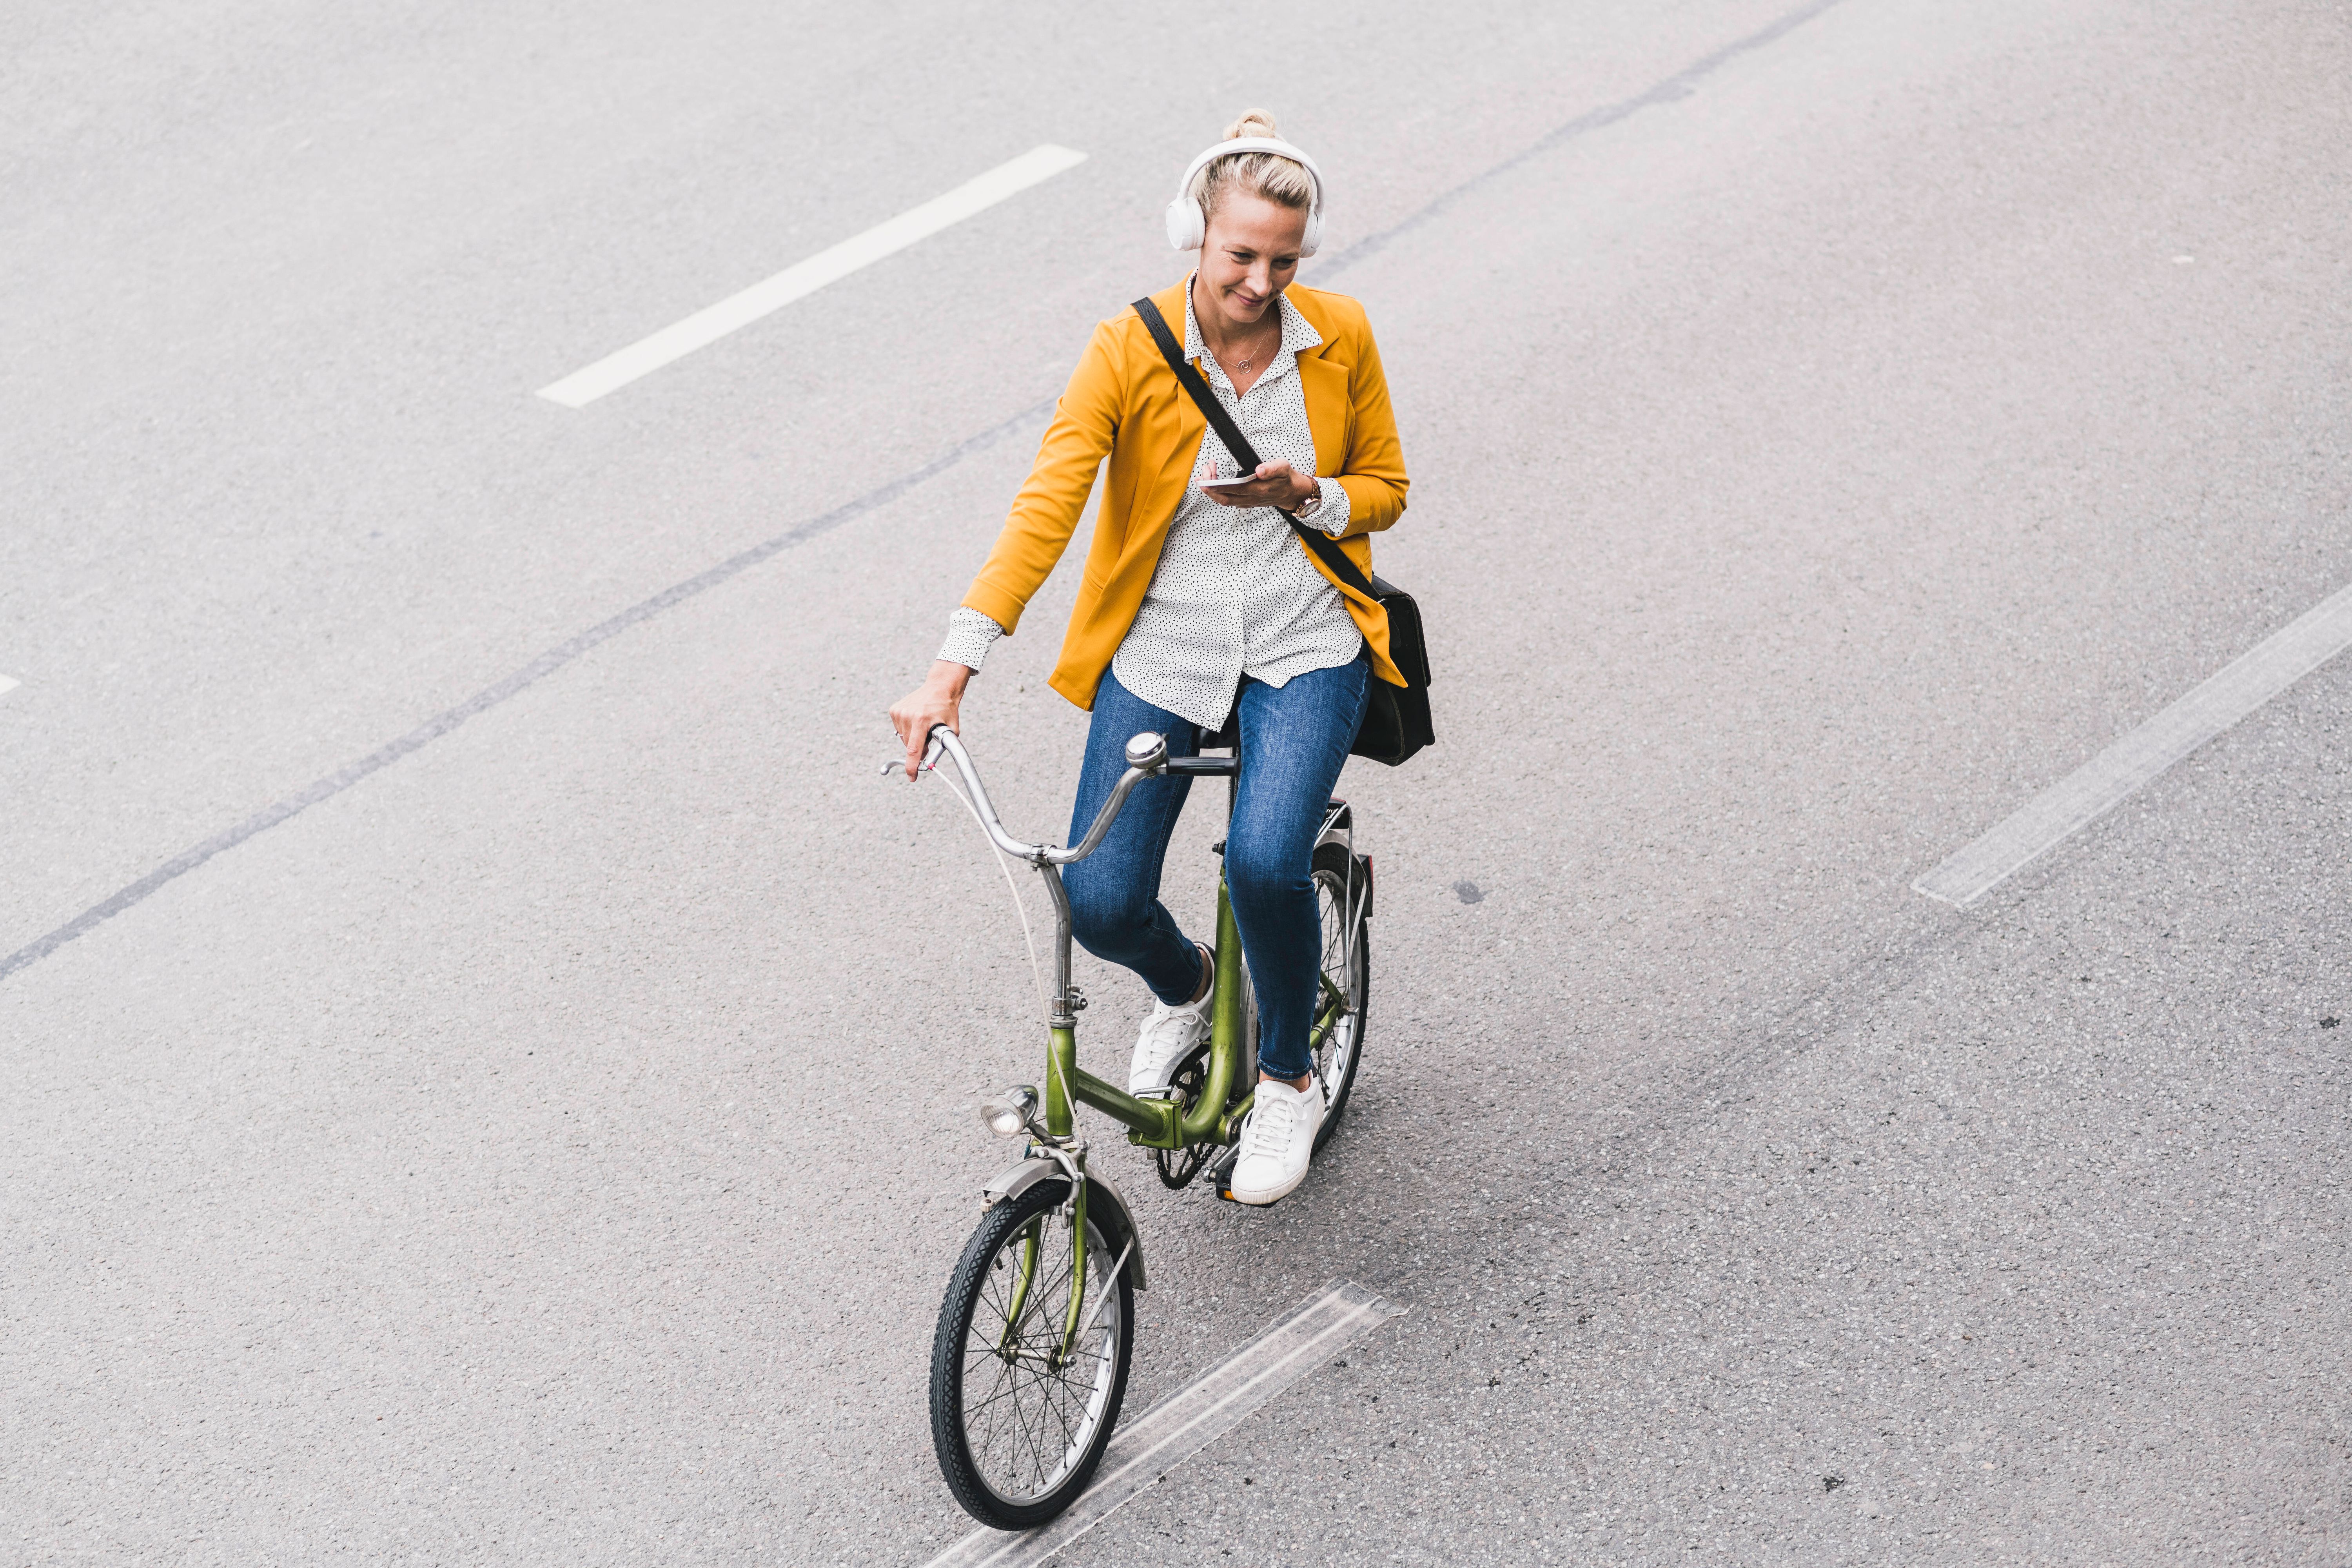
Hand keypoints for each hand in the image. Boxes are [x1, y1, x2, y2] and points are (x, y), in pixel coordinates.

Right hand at [888, 660, 970, 779]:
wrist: (939, 687)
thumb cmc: (947, 709)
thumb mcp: (952, 729)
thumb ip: (944, 747)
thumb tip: (931, 763)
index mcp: (922, 720)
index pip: (913, 749)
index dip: (912, 766)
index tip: (912, 777)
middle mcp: (908, 715)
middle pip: (909, 746)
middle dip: (918, 748)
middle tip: (929, 739)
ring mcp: (899, 712)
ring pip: (903, 738)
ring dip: (913, 738)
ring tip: (923, 725)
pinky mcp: (894, 710)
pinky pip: (899, 729)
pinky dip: (907, 729)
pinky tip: (916, 719)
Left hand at [1203, 461, 1317, 511]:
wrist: (1292, 493)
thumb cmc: (1286, 478)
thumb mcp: (1283, 467)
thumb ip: (1271, 468)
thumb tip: (1259, 470)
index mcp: (1258, 489)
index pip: (1232, 489)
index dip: (1216, 486)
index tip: (1205, 479)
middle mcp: (1251, 499)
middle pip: (1223, 498)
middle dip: (1209, 488)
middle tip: (1202, 474)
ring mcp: (1248, 502)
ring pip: (1224, 500)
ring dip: (1212, 490)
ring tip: (1205, 475)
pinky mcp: (1246, 502)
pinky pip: (1228, 500)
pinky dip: (1218, 492)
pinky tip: (1213, 483)